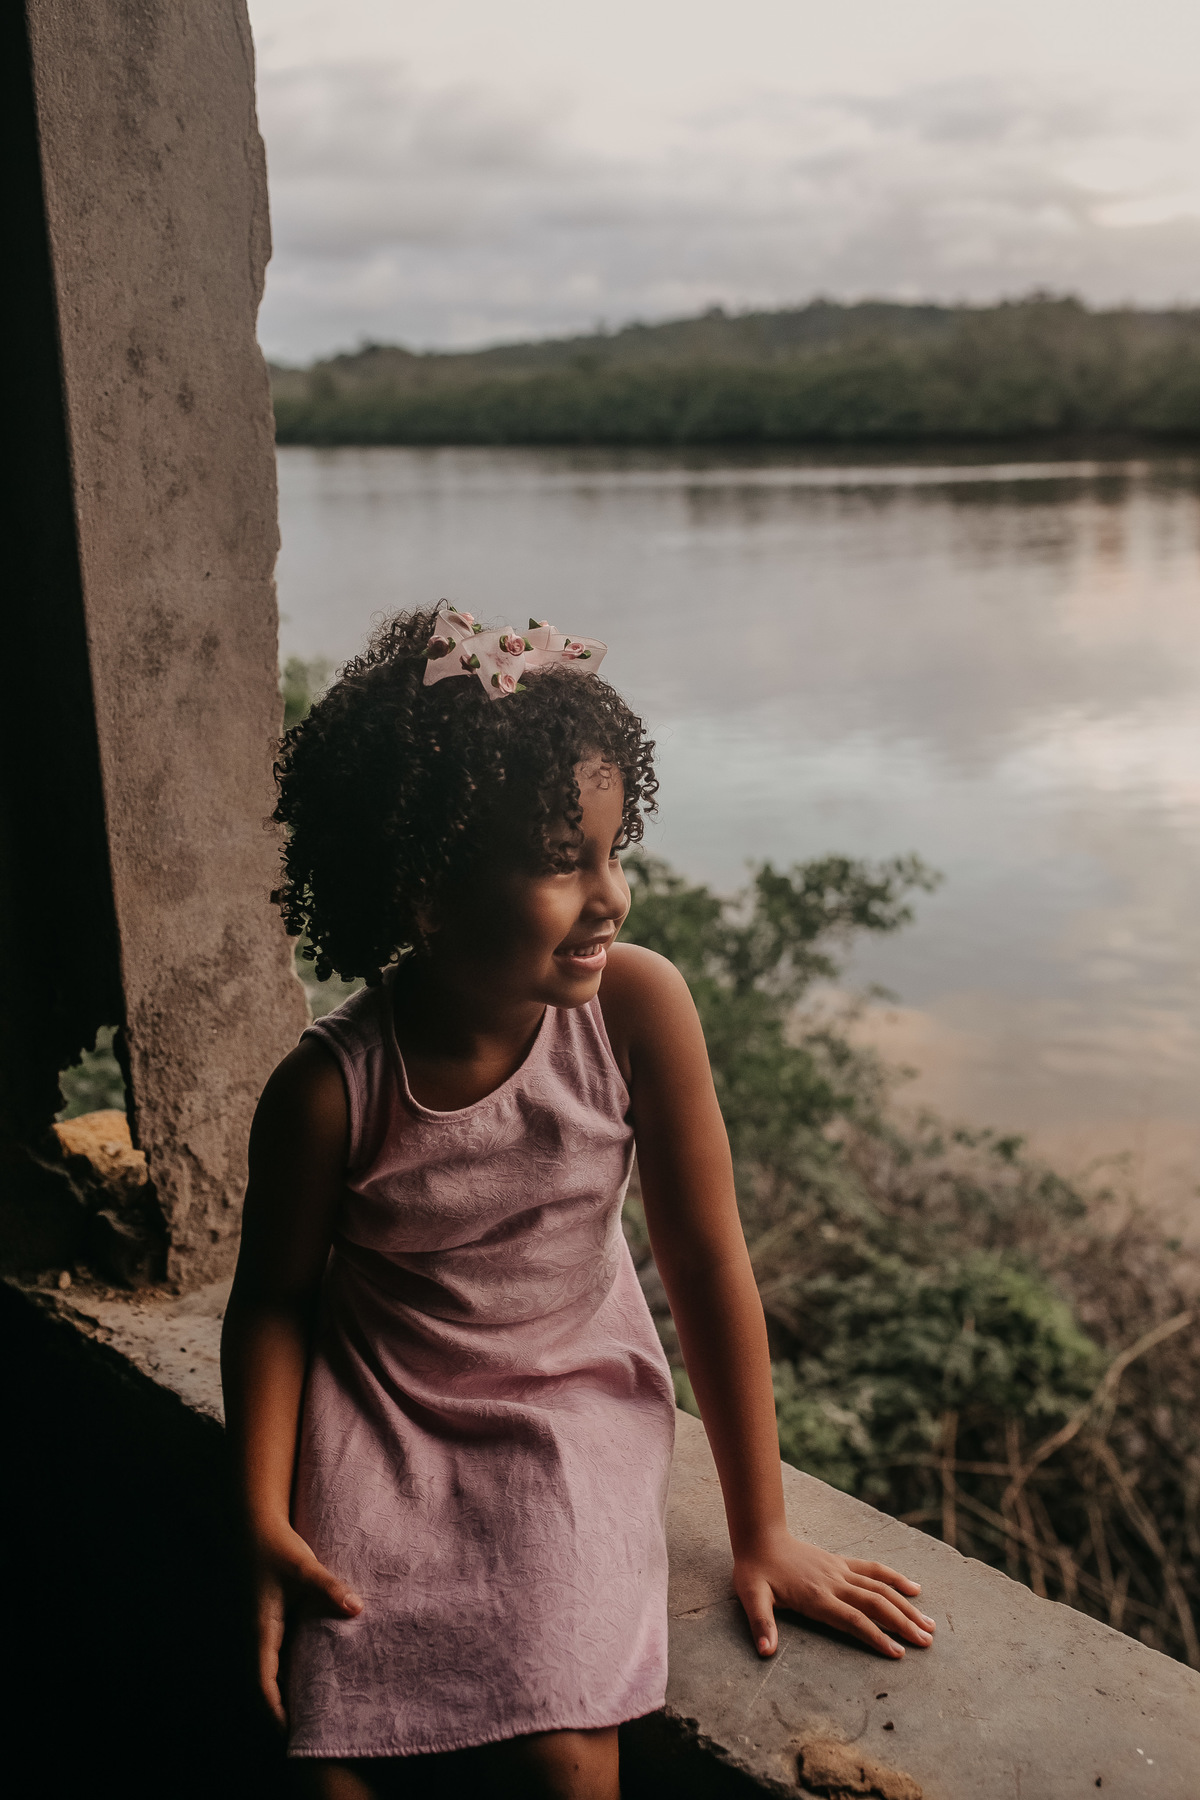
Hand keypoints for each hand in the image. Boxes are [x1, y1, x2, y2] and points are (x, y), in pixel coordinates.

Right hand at [252, 1524, 364, 1725]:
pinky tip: (313, 1674)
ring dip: (287, 1692)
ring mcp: (263, 1631)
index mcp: (261, 1632)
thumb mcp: (305, 1568)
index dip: (275, 1713)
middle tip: (310, 1730)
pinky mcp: (271, 1622)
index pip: (263, 1685)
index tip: (291, 1734)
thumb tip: (357, 1609)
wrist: (256, 1528)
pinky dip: (291, 1672)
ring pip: (272, 1673)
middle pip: (267, 1686)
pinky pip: (278, 1657)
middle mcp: (258, 1637)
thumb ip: (329, 1589)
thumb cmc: (277, 1549)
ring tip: (315, 1711)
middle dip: (284, 1711)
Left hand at [734, 1528, 935, 1659]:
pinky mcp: (842, 1562)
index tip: (898, 1654)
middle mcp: (834, 1583)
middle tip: (926, 1642)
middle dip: (903, 1624)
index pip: (853, 1620)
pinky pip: (874, 1570)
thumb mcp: (751, 1596)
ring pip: (881, 1588)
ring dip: (906, 1606)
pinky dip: (896, 1578)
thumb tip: (766, 1652)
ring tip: (929, 1625)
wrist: (760, 1536)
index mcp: (816, 1596)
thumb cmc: (755, 1570)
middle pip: (876, 1604)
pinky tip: (915, 1589)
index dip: (876, 1637)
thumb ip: (761, 1623)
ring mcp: (841, 1571)